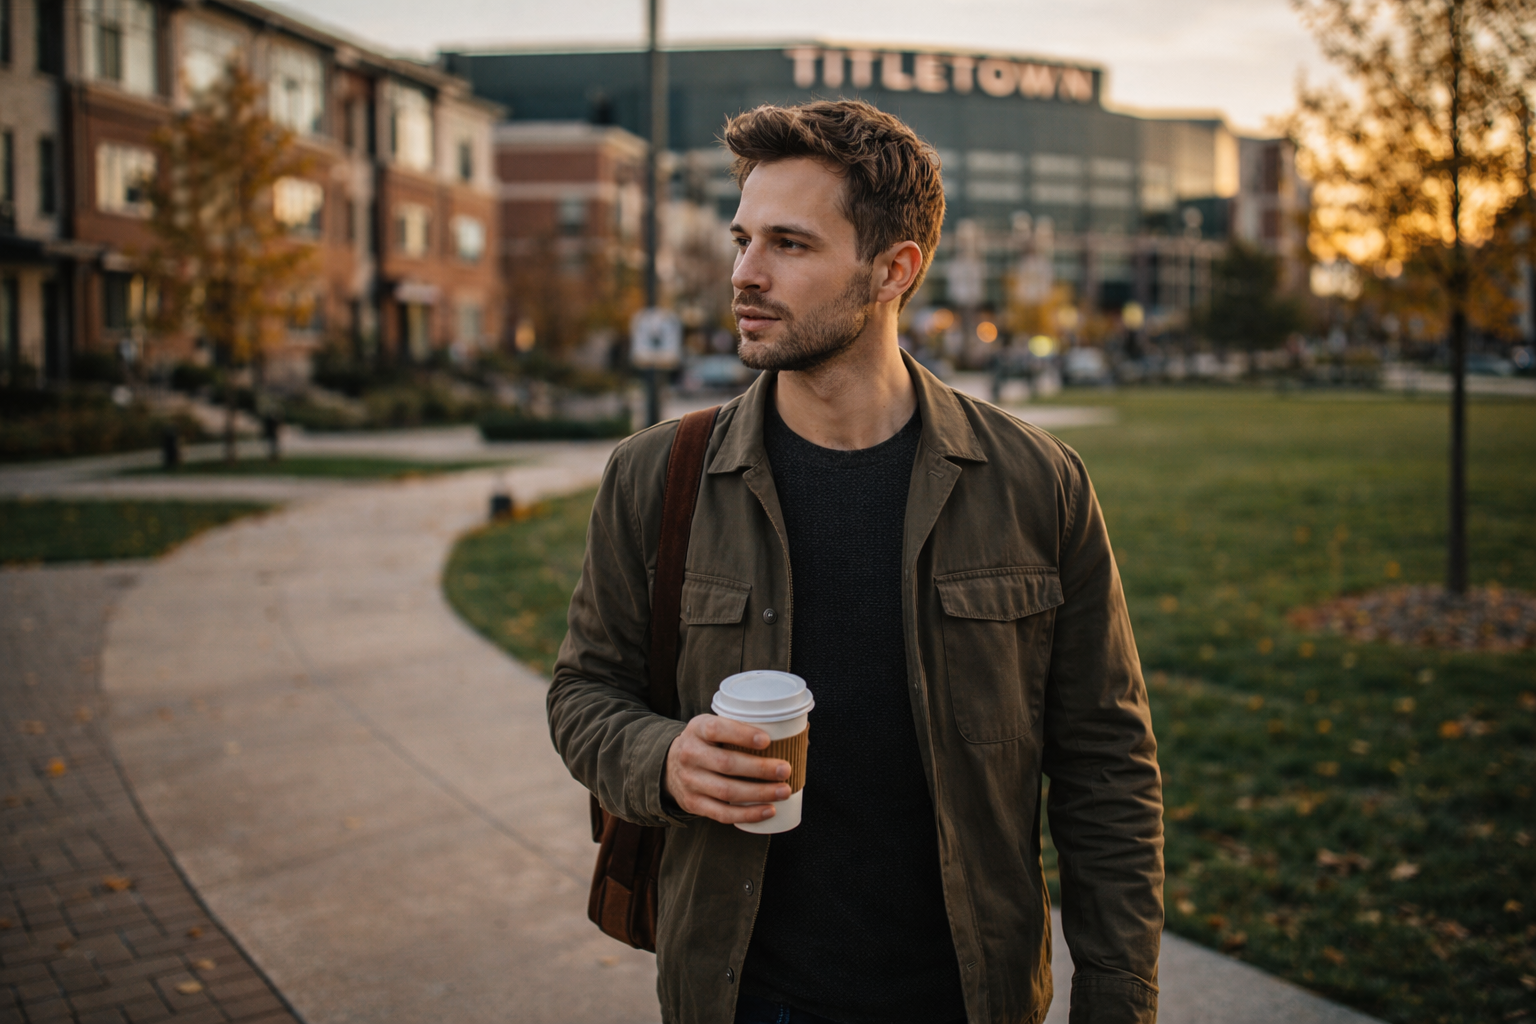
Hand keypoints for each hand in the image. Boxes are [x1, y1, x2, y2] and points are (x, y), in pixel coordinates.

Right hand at [664, 714, 791, 823]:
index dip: (742, 734)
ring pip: (727, 791)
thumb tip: (798, 735)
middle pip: (726, 764)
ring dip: (759, 793)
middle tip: (786, 770)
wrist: (670, 765)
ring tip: (784, 791)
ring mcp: (690, 781)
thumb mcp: (714, 726)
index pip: (717, 729)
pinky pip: (722, 813)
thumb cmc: (706, 742)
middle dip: (760, 769)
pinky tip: (768, 810)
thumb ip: (744, 727)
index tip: (767, 740)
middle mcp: (690, 754)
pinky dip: (748, 814)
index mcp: (697, 729)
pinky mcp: (693, 803)